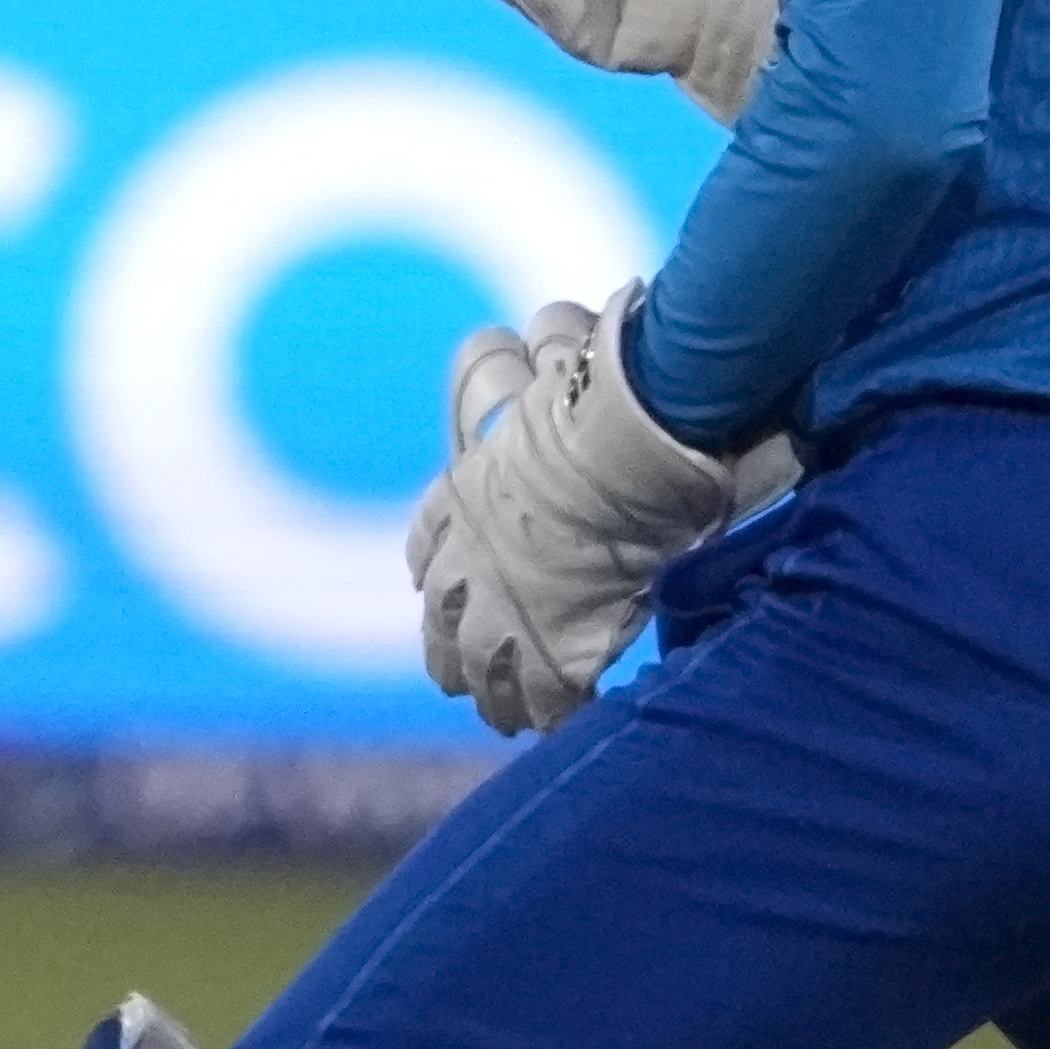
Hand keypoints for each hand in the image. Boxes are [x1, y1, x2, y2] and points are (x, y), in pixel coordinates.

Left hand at [403, 289, 739, 734]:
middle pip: (441, 619)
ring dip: (483, 690)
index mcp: (462, 500)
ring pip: (473, 662)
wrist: (621, 446)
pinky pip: (536, 690)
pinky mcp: (552, 639)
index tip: (435, 587)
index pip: (428, 543)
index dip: (434, 569)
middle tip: (451, 679)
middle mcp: (469, 556)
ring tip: (493, 717)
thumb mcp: (553, 384)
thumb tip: (553, 321)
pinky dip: (539, 711)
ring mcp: (505, 601)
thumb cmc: (595, 404)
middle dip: (446, 649)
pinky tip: (543, 727)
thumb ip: (543, 371)